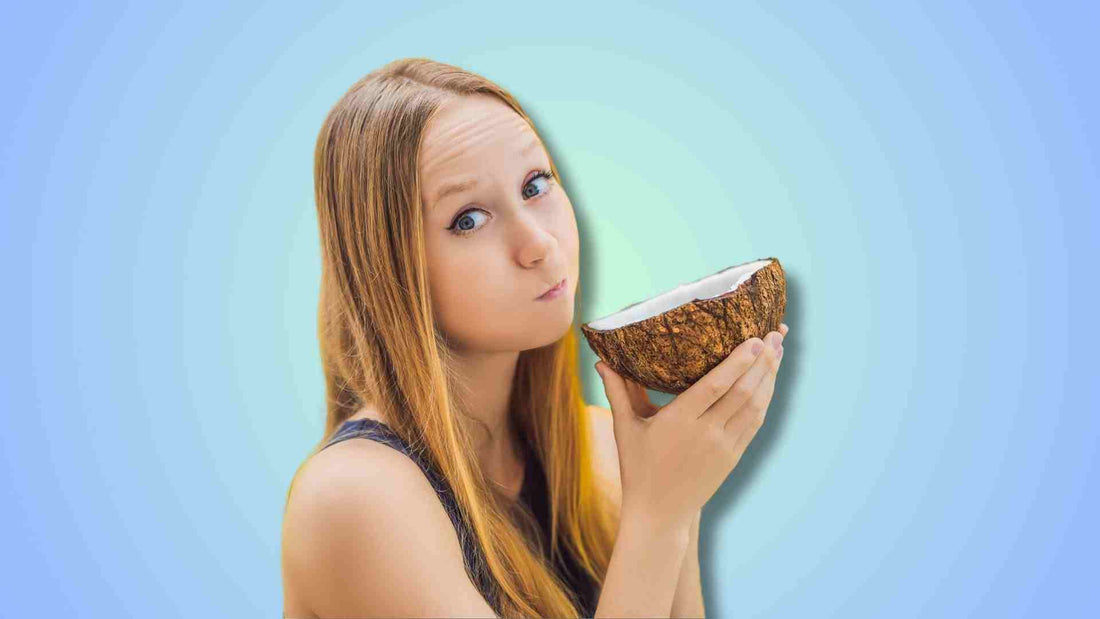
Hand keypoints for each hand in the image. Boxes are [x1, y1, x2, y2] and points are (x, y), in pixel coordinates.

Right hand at [596, 323, 787, 531]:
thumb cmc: (637, 468)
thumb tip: (600, 360)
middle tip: (775, 333)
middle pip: (743, 392)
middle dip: (763, 361)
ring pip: (755, 406)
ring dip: (770, 376)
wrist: (659, 514)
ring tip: (778, 348)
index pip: (716, 387)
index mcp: (679, 422)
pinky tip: (769, 379)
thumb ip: (617, 392)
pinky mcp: (733, 457)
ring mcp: (724, 447)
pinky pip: (754, 422)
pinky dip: (765, 398)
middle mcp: (706, 433)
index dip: (738, 362)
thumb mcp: (625, 429)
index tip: (754, 339)